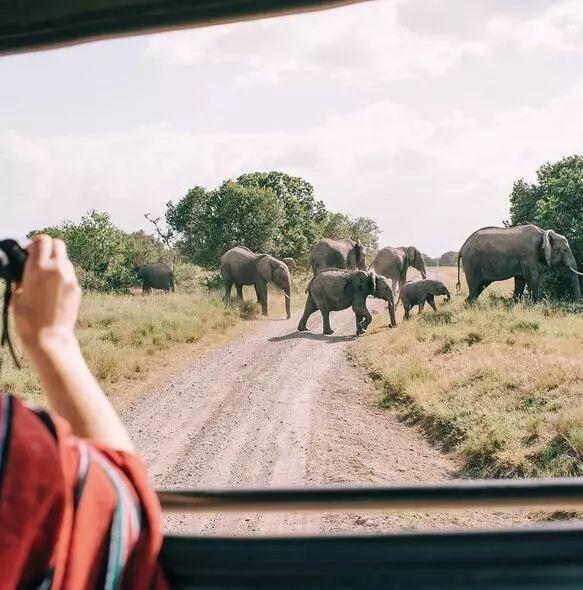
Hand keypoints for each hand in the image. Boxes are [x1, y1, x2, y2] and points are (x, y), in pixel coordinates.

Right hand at [12, 235, 80, 352]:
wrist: (49, 336)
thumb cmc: (28, 319)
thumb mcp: (17, 294)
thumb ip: (24, 276)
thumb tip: (26, 268)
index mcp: (38, 268)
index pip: (42, 240)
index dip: (35, 243)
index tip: (29, 252)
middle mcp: (56, 269)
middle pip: (58, 243)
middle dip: (49, 247)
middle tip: (40, 259)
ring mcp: (69, 278)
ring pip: (65, 259)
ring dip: (56, 262)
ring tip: (46, 278)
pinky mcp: (77, 288)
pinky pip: (69, 275)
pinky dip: (62, 276)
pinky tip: (53, 290)